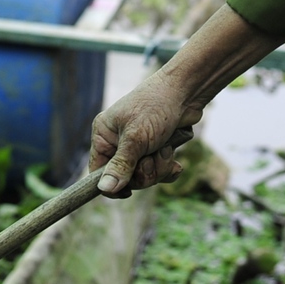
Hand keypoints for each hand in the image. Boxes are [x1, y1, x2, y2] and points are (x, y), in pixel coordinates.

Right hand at [89, 70, 200, 196]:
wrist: (186, 92)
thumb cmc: (155, 107)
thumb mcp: (136, 138)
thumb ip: (121, 165)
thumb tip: (104, 189)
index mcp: (104, 135)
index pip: (98, 171)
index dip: (112, 184)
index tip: (128, 192)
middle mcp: (118, 141)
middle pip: (125, 178)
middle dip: (143, 173)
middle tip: (151, 159)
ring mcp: (138, 145)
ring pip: (145, 175)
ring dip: (158, 167)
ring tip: (165, 149)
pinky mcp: (156, 148)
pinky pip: (159, 171)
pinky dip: (167, 166)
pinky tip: (175, 160)